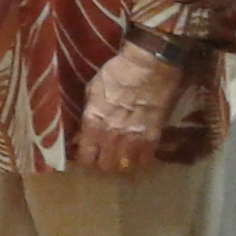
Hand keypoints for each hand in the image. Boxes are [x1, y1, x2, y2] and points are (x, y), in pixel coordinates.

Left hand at [74, 45, 182, 173]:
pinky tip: (138, 150)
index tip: (86, 151)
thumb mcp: (92, 89)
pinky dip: (140, 158)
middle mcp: (111, 137)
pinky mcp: (153, 138)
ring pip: (124, 166)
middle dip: (102, 161)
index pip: (85, 157)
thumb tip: (82, 133)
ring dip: (121, 161)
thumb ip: (87, 113)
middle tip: (103, 152)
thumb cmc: (116, 74)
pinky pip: (145, 160)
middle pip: (105, 166)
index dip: (84, 156)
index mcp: (93, 124)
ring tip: (121, 152)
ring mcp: (133, 140)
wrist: (149, 68)